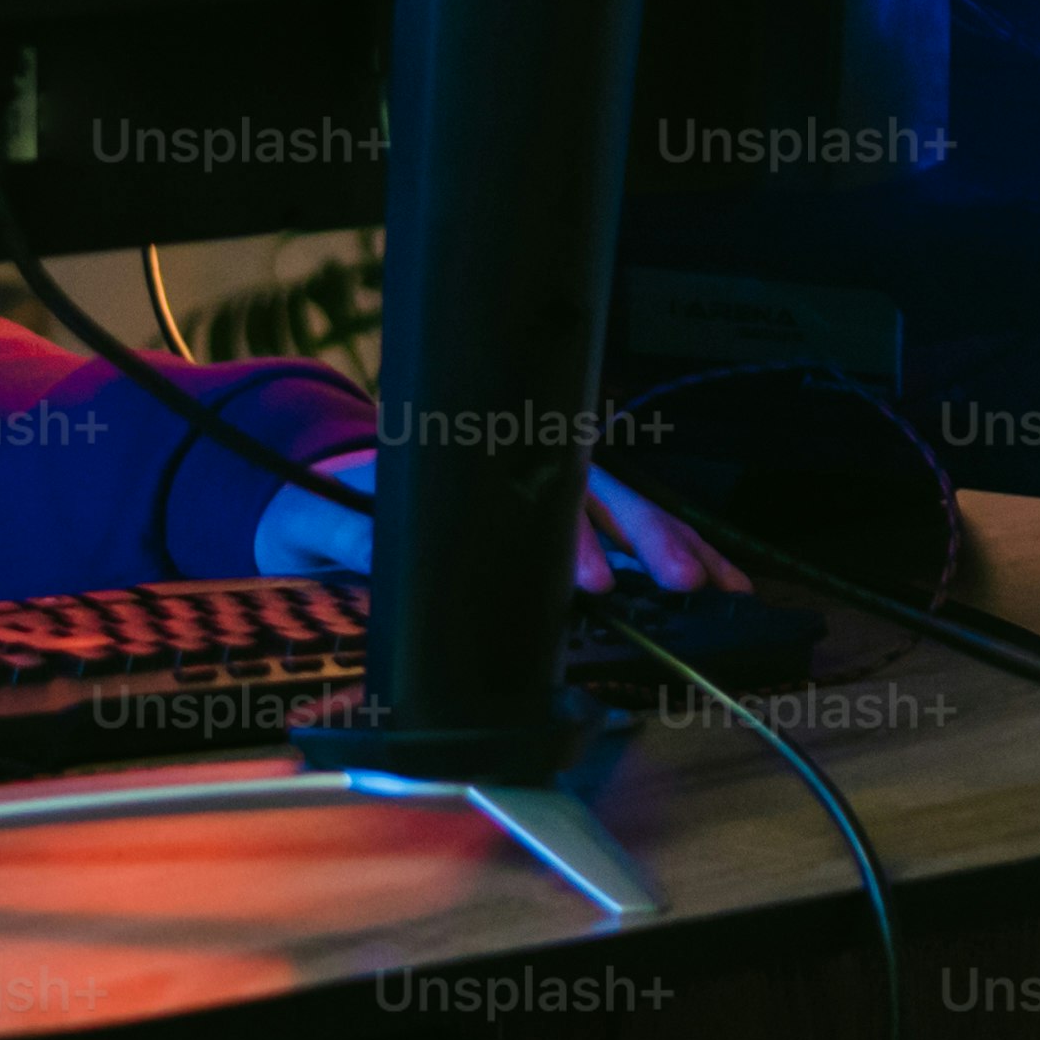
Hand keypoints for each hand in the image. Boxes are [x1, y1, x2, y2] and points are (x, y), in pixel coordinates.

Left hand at [248, 449, 751, 597]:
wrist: (327, 486)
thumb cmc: (332, 499)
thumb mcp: (321, 511)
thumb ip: (348, 529)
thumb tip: (371, 546)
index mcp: (462, 456)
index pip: (528, 493)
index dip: (567, 538)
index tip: (591, 580)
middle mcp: (514, 460)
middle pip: (595, 489)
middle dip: (643, 536)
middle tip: (679, 582)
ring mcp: (544, 481)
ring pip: (623, 503)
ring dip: (674, 541)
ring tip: (718, 583)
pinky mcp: (564, 511)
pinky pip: (625, 522)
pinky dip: (673, 546)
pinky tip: (714, 574)